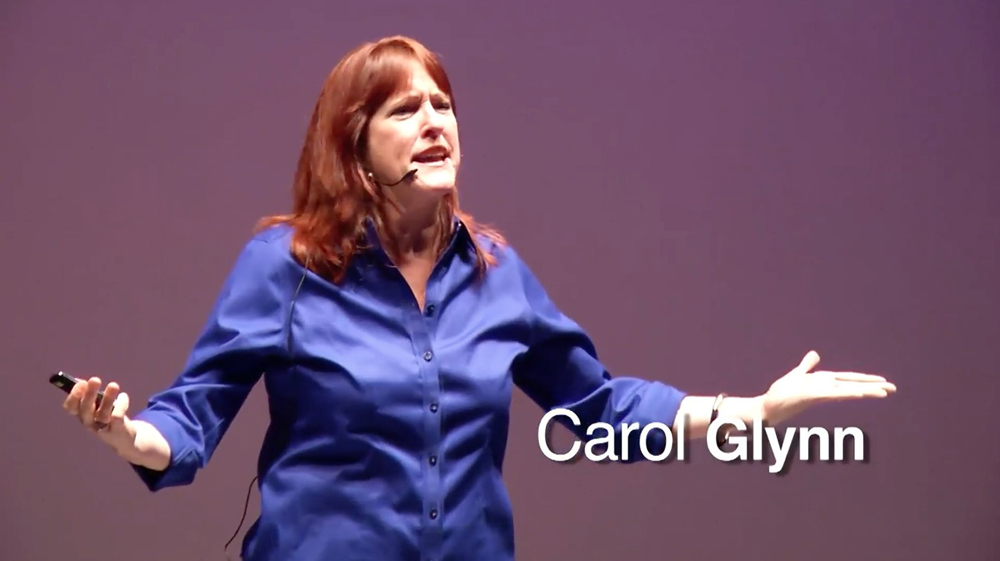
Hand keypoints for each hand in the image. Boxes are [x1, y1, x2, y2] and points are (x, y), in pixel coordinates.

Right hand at [62, 377, 137, 453]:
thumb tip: (79, 380)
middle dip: (89, 394)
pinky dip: (121, 405)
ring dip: (108, 398)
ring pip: (102, 413)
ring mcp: (102, 428)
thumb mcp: (96, 405)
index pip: (70, 407)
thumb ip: (88, 393)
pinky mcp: (117, 429)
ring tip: (113, 385)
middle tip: (95, 379)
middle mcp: (89, 422)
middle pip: (85, 409)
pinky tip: (123, 396)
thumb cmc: (107, 417)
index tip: (81, 382)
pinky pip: (117, 417)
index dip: (74, 396)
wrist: (124, 439)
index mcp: (81, 414)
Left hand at [761, 351, 896, 425]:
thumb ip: (806, 365)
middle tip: (894, 389)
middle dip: (873, 386)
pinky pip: (833, 393)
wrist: (768, 407)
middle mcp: (825, 388)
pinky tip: (859, 392)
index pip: (849, 380)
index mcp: (824, 382)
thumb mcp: (796, 375)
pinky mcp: (812, 396)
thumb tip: (815, 354)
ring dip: (866, 391)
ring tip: (885, 392)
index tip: (883, 382)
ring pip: (847, 390)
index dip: (866, 380)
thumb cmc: (782, 394)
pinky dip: (846, 392)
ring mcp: (820, 392)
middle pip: (853, 385)